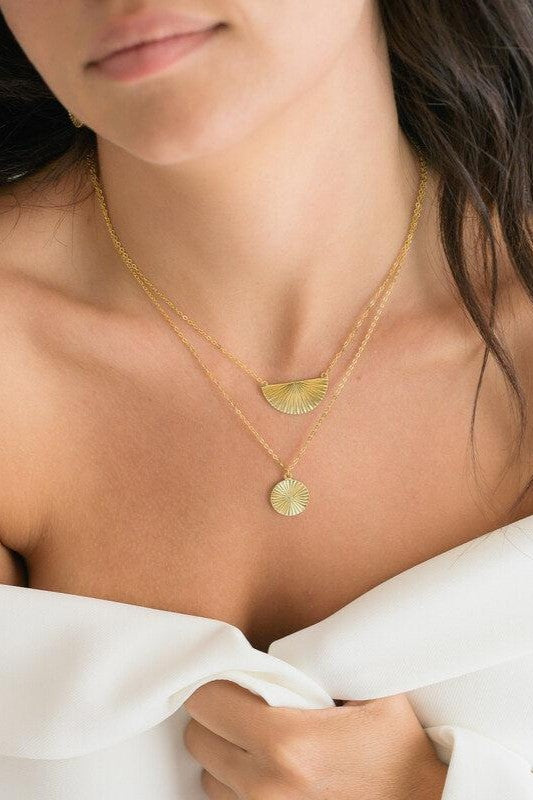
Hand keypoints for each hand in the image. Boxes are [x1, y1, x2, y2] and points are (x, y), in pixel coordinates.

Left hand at [183, 680, 447, 798]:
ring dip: (225, 755)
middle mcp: (266, 786)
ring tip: (260, 742)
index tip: (229, 675)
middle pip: (199, 739)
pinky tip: (267, 772)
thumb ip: (322, 668)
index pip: (207, 701)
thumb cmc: (401, 753)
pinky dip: (237, 786)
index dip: (214, 682)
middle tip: (244, 704)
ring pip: (208, 778)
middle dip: (216, 717)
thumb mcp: (373, 695)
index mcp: (287, 742)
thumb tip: (276, 653)